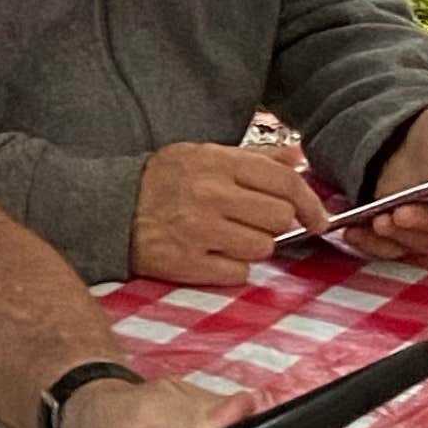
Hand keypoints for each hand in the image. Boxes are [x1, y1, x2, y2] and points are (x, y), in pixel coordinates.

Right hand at [129, 139, 327, 284]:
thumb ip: (253, 158)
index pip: (285, 182)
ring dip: (254, 246)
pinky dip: (233, 267)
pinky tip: (213, 254)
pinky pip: (238, 272)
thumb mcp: (203, 154)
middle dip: (275, 223)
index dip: (311, 203)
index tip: (318, 218)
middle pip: (279, 217)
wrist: (108, 208)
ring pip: (263, 247)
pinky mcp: (187, 263)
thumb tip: (298, 158)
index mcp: (217, 163)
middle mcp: (210, 195)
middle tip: (254, 222)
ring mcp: (199, 231)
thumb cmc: (161, 181)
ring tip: (228, 236)